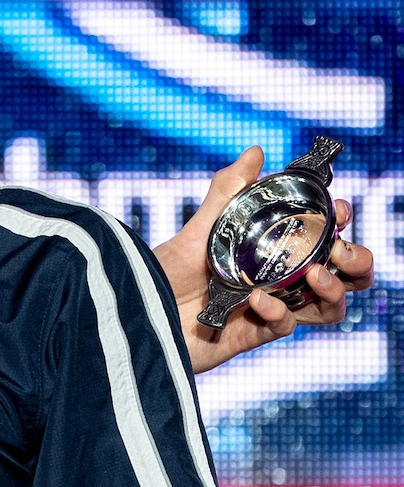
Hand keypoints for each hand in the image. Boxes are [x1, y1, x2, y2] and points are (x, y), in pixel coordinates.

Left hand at [155, 148, 374, 375]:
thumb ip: (228, 192)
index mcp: (272, 252)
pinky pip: (285, 327)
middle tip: (342, 251)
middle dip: (357, 261)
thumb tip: (256, 150)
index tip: (340, 210)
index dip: (341, 224)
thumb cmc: (163, 272)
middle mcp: (277, 281)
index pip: (324, 237)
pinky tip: (257, 299)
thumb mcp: (198, 229)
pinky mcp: (252, 336)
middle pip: (343, 275)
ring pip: (328, 307)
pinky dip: (279, 313)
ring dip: (334, 289)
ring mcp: (268, 310)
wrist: (130, 312)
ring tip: (314, 275)